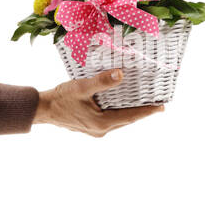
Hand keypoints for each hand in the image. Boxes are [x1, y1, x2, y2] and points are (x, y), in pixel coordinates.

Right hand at [34, 69, 163, 135]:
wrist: (42, 110)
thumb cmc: (60, 99)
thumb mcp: (82, 87)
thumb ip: (102, 81)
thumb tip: (120, 75)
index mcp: (102, 123)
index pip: (131, 116)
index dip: (147, 111)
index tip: (162, 107)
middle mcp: (101, 130)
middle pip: (127, 120)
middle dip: (141, 111)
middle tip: (156, 104)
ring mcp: (95, 130)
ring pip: (119, 121)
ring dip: (130, 112)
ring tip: (143, 104)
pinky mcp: (90, 127)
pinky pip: (110, 120)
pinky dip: (118, 112)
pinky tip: (121, 104)